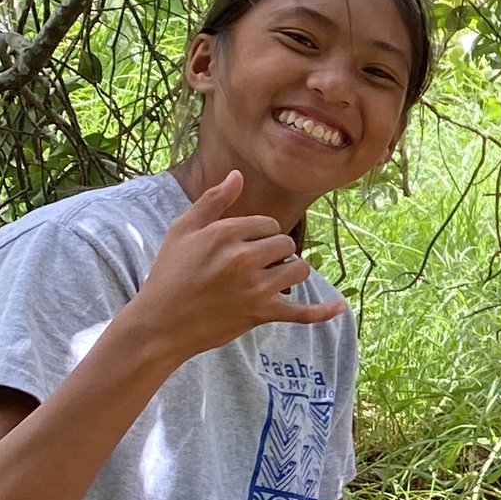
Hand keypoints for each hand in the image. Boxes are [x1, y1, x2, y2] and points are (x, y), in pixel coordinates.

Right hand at [133, 170, 343, 357]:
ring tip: (267, 280)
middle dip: (275, 252)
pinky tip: (340, 308)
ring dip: (288, 273)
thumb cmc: (169, 274)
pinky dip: (322, 312)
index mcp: (225, 234)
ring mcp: (255, 288)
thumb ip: (212, 201)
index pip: (267, 224)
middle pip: (286, 244)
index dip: (258, 234)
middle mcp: (243, 258)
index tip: (239, 247)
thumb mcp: (183, 230)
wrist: (160, 324)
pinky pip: (301, 313)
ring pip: (298, 270)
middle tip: (249, 266)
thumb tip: (237, 175)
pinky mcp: (261, 315)